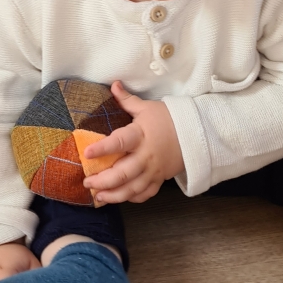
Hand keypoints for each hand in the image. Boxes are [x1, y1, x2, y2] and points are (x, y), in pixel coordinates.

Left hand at [82, 81, 182, 204]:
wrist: (195, 133)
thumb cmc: (168, 119)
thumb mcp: (147, 108)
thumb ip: (127, 100)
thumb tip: (113, 84)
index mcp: (140, 135)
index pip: (120, 142)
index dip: (103, 148)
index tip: (87, 153)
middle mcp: (146, 156)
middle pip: (123, 173)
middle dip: (103, 180)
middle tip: (87, 181)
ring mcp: (153, 170)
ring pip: (132, 188)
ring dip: (114, 195)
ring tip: (98, 196)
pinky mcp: (159, 179)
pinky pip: (145, 193)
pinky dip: (132, 198)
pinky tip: (119, 198)